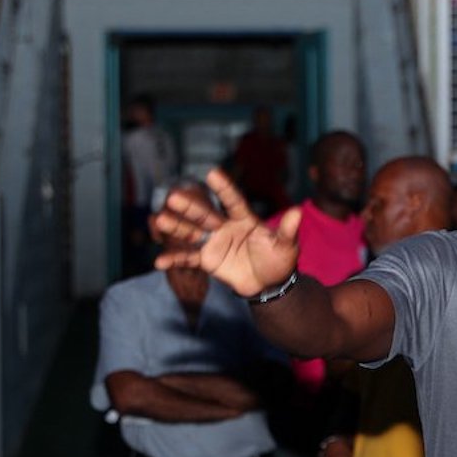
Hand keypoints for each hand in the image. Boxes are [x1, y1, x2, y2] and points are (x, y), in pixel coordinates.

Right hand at [152, 168, 300, 297]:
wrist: (269, 283)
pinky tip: (159, 262)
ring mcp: (214, 242)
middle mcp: (225, 226)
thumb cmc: (279, 260)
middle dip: (190, 207)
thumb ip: (288, 230)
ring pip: (192, 232)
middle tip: (173, 197)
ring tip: (159, 220)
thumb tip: (298, 211)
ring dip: (176, 227)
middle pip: (205, 214)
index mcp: (244, 219)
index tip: (212, 173)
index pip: (233, 201)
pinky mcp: (207, 259)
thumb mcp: (287, 246)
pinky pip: (189, 258)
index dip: (224, 188)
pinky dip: (174, 260)